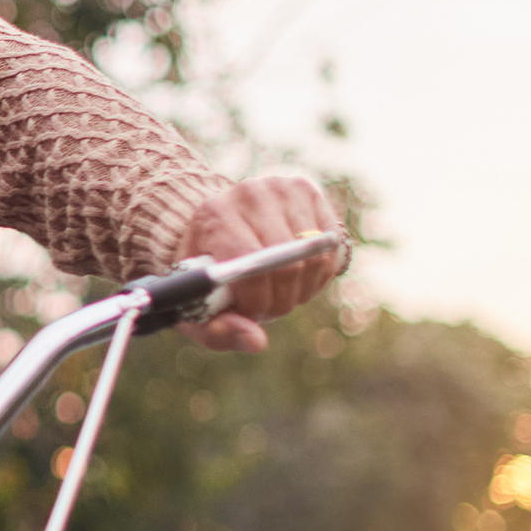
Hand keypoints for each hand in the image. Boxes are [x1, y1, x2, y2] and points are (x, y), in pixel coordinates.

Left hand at [174, 175, 343, 353]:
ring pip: (315, 257)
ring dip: (303, 289)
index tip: (251, 312)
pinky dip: (320, 272)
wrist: (213, 224)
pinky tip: (298, 274)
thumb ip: (220, 330)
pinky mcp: (308, 191)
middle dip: (282, 300)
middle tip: (268, 307)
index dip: (258, 301)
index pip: (252, 266)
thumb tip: (257, 342)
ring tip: (280, 290)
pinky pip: (331, 247)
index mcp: (213, 215)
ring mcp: (282, 188)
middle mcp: (250, 194)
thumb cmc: (206, 271)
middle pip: (289, 265)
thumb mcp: (198, 305)